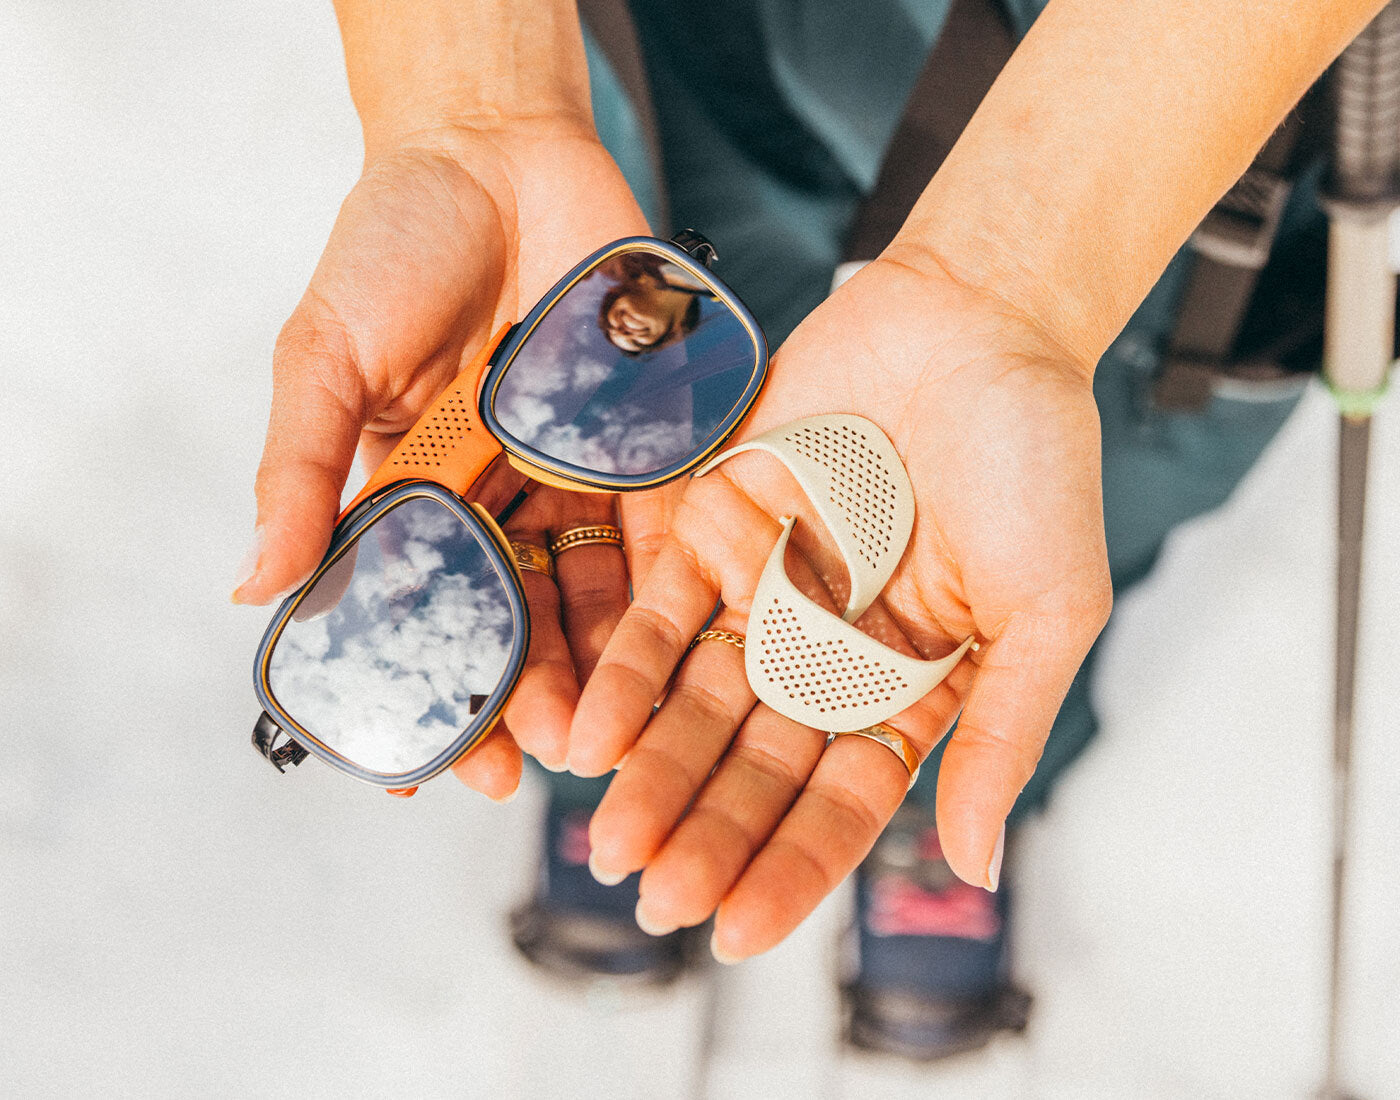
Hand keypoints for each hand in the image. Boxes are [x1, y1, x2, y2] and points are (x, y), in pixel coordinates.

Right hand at [233, 121, 668, 796]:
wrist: (496, 151)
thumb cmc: (394, 246)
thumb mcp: (323, 356)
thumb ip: (298, 467)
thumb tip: (251, 586)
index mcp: (419, 497)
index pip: (427, 615)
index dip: (435, 687)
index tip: (442, 761)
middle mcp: (503, 502)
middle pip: (524, 618)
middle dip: (537, 692)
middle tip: (553, 754)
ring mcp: (580, 475)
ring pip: (598, 590)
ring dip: (607, 661)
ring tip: (615, 724)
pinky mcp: (649, 440)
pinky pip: (666, 522)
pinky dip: (669, 581)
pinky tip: (676, 642)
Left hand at [568, 254, 1111, 958]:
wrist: (976, 318)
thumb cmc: (1035, 458)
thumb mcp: (1046, 608)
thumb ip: (1004, 733)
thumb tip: (975, 866)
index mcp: (909, 686)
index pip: (841, 803)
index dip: (789, 868)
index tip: (734, 933)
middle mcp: (826, 655)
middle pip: (755, 767)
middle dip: (705, 833)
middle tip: (653, 900)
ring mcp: (766, 593)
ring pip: (696, 704)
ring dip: (652, 772)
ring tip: (609, 842)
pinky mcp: (714, 527)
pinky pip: (659, 612)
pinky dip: (625, 671)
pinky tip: (589, 735)